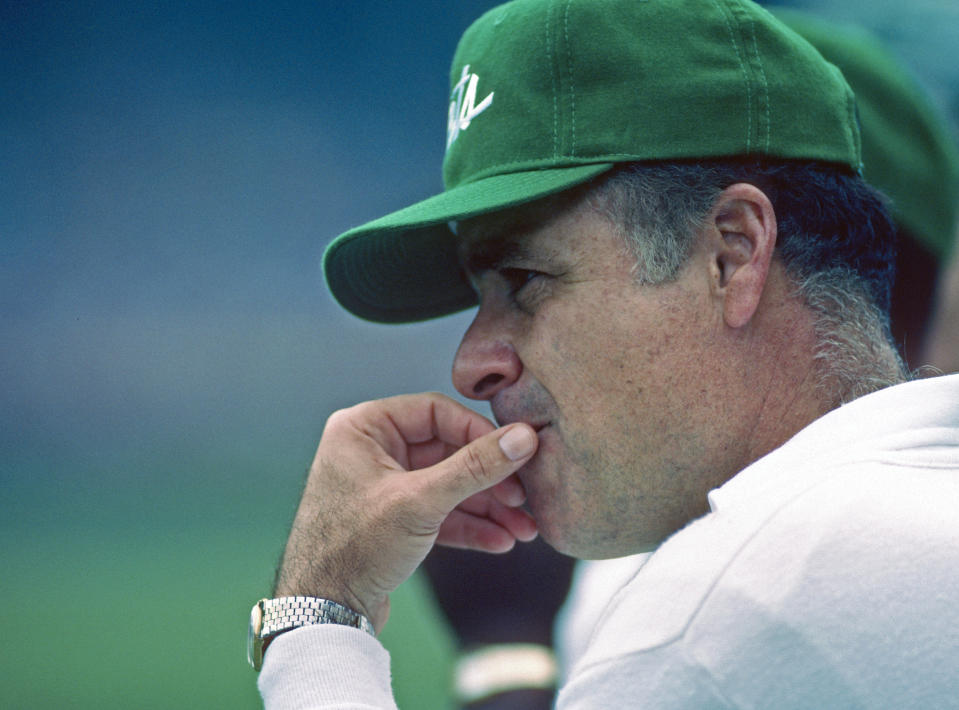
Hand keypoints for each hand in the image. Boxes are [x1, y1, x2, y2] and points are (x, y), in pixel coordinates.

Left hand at [273, 392, 538, 630]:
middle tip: (524, 499)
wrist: (322, 614)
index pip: (435, 412)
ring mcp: (381, 485)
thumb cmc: (355, 549)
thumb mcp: (421, 502)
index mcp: (363, 427)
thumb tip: (524, 437)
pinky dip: (468, 525)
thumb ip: (475, 467)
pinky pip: (438, 511)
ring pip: (446, 485)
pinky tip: (500, 540)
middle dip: (489, 480)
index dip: (480, 433)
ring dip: (486, 507)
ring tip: (524, 529)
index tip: (517, 453)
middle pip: (447, 450)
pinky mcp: (391, 519)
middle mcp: (370, 449)